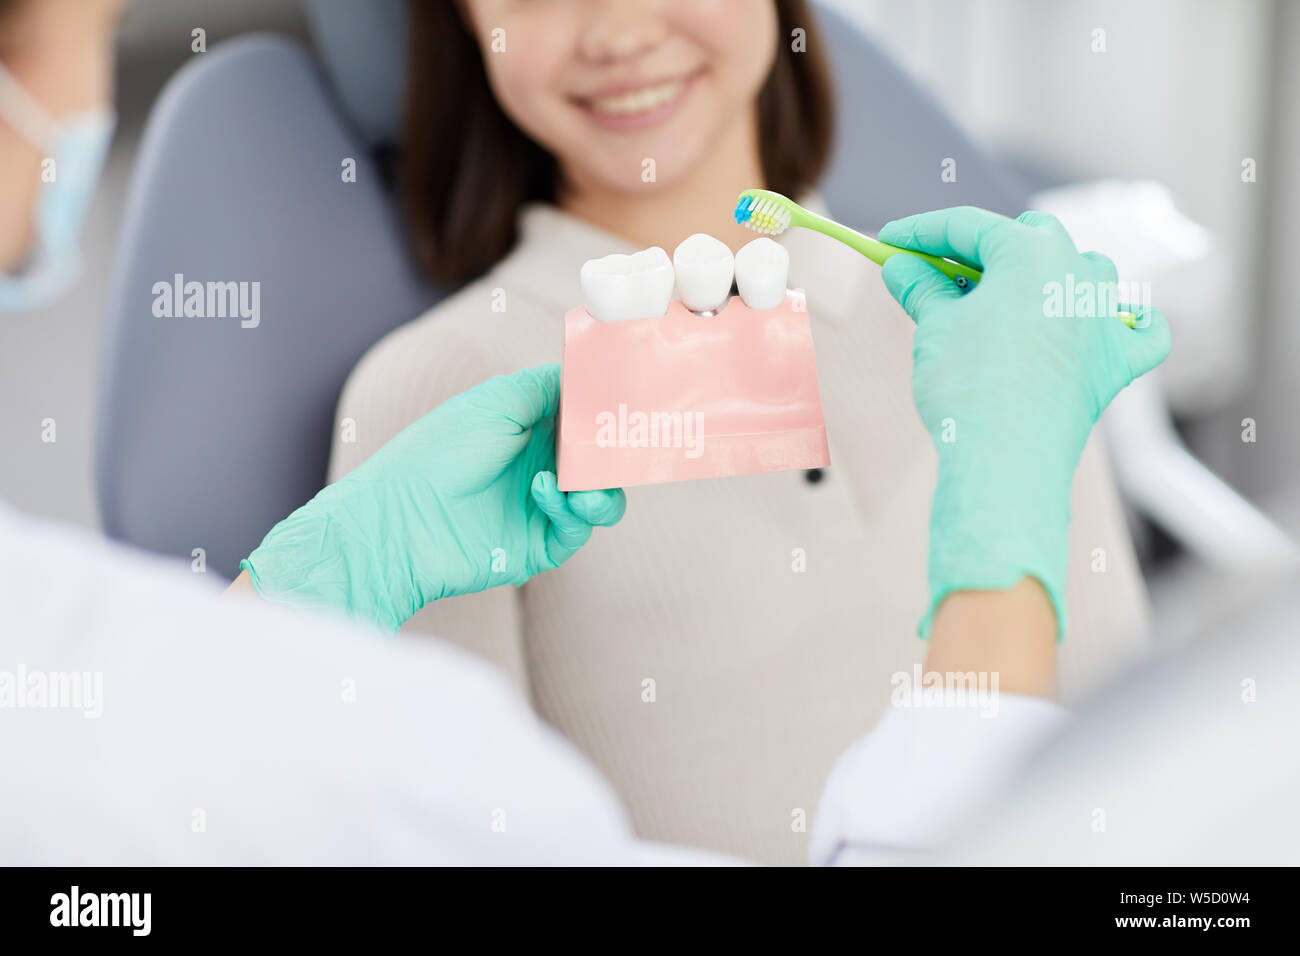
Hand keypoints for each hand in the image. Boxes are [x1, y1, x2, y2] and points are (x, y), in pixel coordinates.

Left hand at [242, 364, 625, 631]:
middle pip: (600, 461)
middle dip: (615, 454)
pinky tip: (543, 491)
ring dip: (602, 489)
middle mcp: (540, 466)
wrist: (402, 519)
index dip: (607, 412)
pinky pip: (577, 528)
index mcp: (529, 429)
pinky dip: (569, 508)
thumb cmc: (439, 452)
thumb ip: (547, 386)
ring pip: (601, 500)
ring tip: (584, 484)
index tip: (632, 401)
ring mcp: (542, 507)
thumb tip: (585, 374)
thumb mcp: (496, 402)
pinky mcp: (540, 545)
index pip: (583, 419)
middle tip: (627, 446)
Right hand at [878, 206, 1169, 640]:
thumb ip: (921, 287)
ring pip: (1087, 271)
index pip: (966, 227)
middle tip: (940, 273)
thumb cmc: (967, 386)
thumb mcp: (933, 328)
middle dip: (986, 249)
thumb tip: (901, 267)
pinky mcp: (1115, 362)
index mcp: (1029, 252)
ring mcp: (1103, 316)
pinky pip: (1140, 331)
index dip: (922, 232)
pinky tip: (1115, 321)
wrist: (1005, 457)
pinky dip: (1129, 322)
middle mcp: (1076, 272)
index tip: (892, 242)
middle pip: (1030, 237)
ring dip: (1052, 273)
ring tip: (1013, 295)